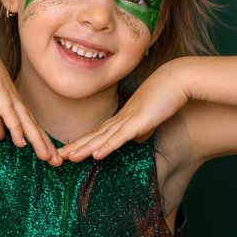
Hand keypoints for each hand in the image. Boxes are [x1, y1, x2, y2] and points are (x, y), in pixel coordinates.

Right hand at [0, 37, 61, 165]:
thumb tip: (1, 138)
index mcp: (15, 105)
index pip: (32, 127)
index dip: (42, 142)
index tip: (52, 157)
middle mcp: (17, 103)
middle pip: (35, 127)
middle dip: (47, 146)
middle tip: (59, 162)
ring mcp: (9, 99)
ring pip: (27, 124)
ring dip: (37, 141)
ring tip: (48, 157)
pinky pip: (9, 115)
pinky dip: (16, 129)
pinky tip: (22, 142)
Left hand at [57, 61, 188, 161]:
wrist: (178, 79)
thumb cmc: (168, 96)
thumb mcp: (152, 116)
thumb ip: (143, 128)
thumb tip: (137, 139)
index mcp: (124, 117)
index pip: (100, 132)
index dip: (84, 142)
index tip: (70, 150)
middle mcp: (122, 118)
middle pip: (95, 135)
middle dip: (76, 146)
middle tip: (58, 156)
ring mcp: (129, 119)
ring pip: (102, 138)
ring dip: (84, 148)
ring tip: (67, 157)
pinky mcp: (139, 121)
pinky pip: (119, 137)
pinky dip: (106, 147)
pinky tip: (95, 154)